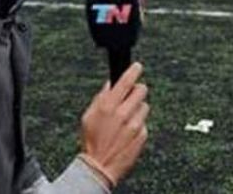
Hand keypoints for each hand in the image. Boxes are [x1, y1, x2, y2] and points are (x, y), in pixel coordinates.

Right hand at [80, 62, 149, 185]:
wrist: (100, 167)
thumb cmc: (92, 142)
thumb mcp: (88, 116)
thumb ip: (100, 98)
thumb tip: (110, 85)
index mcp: (108, 106)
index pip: (126, 81)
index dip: (134, 71)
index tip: (137, 66)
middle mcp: (123, 113)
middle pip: (141, 90)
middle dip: (137, 90)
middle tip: (131, 96)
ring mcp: (135, 125)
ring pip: (145, 106)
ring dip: (138, 109)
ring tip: (127, 119)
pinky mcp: (142, 135)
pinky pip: (145, 123)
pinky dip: (139, 124)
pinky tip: (128, 132)